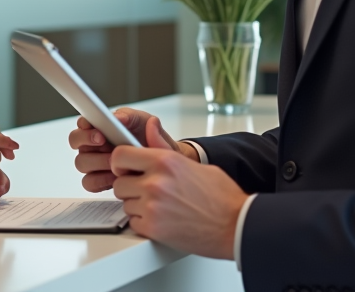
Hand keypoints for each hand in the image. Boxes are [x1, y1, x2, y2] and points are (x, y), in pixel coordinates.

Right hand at [68, 107, 196, 192]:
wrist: (162, 158)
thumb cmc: (150, 136)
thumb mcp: (143, 121)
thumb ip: (129, 117)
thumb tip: (118, 118)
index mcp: (100, 125)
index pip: (82, 122)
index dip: (85, 127)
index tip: (100, 134)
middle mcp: (93, 142)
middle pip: (76, 141)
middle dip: (89, 144)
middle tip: (107, 148)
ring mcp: (94, 161)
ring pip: (81, 162)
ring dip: (98, 163)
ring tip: (116, 164)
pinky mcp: (99, 179)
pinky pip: (89, 182)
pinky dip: (101, 180)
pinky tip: (115, 177)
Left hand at [111, 118, 248, 258]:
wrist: (235, 224)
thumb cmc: (220, 195)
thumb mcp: (191, 163)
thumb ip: (163, 146)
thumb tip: (149, 126)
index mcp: (164, 161)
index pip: (120, 155)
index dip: (120, 163)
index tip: (124, 168)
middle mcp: (155, 181)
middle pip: (119, 182)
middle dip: (130, 187)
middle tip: (147, 191)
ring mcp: (152, 206)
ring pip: (125, 204)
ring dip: (137, 205)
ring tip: (160, 206)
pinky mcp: (153, 228)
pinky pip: (133, 222)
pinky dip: (144, 222)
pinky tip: (162, 219)